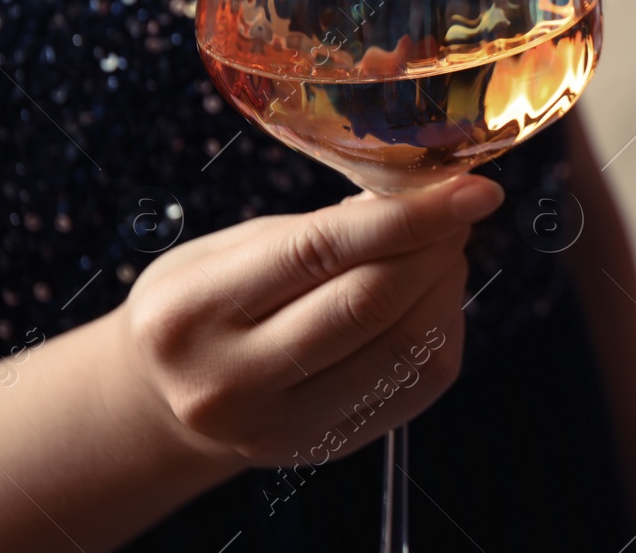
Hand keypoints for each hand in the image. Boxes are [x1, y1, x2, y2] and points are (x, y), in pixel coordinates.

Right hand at [117, 173, 501, 467]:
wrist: (166, 405)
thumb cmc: (203, 306)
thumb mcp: (230, 248)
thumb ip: (319, 229)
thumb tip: (417, 197)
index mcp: (195, 310)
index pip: (322, 250)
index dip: (408, 214)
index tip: (469, 187)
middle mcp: (232, 380)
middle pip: (371, 303)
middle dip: (435, 244)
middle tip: (460, 208)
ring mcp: (283, 426)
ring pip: (405, 347)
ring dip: (446, 283)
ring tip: (445, 247)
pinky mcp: (329, 448)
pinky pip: (418, 383)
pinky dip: (442, 327)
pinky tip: (434, 296)